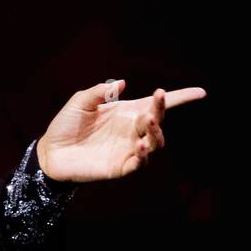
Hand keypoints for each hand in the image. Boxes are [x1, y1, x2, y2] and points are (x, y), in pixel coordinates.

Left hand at [36, 79, 206, 182]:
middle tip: (154, 103)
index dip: (180, 98)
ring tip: (146, 123)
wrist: (51, 152)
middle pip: (158, 122)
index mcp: (126, 112)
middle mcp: (132, 130)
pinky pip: (140, 163)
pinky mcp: (121, 167)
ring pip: (155, 143)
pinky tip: (140, 146)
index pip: (158, 105)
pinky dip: (144, 155)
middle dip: (161, 112)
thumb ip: (100, 91)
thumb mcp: (81, 102)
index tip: (200, 93)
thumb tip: (121, 82)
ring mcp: (129, 148)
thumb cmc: (66, 125)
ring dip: (155, 133)